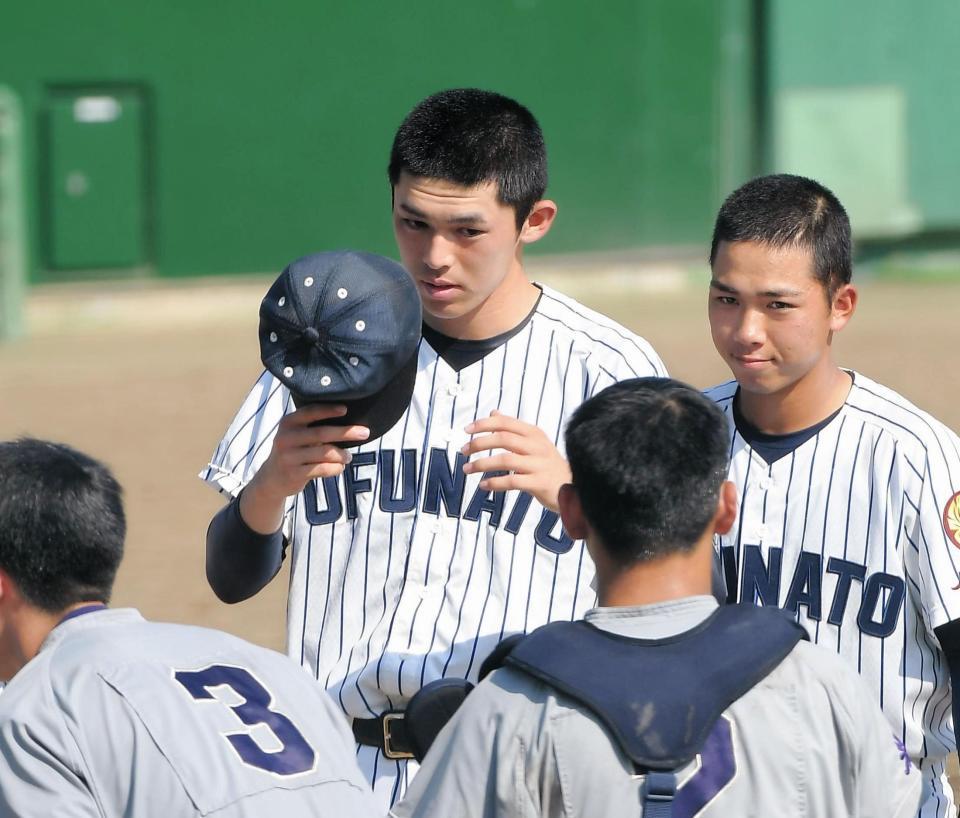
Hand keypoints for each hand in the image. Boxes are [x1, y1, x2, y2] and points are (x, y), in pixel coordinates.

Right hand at [240, 403, 368, 532]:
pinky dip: (336, 468)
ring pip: (325, 453)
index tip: (346, 409)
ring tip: (349, 456)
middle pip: (322, 433)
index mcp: (288, 423)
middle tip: (365, 432)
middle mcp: (286, 438)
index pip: (310, 412)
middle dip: (346, 432)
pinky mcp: (294, 473)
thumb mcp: (295, 435)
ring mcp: (288, 457)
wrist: (271, 479)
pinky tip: (340, 467)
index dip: (328, 410)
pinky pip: (322, 469)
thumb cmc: (292, 452)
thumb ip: (312, 427)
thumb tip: (347, 420)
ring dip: (342, 454)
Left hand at [460, 410, 570, 511]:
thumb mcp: (534, 442)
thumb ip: (513, 428)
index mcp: (534, 433)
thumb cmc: (548, 465)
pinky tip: (483, 485)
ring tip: (467, 469)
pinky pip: (512, 481)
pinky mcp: (540, 483)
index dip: (484, 424)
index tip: (466, 430)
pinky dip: (494, 483)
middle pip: (503, 438)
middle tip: (463, 450)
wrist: (575, 487)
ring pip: (505, 460)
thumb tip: (493, 413)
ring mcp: (539, 464)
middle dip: (479, 443)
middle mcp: (537, 446)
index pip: (505, 423)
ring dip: (482, 464)